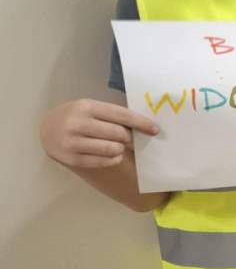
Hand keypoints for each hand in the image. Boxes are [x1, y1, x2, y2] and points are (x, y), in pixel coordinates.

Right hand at [40, 99, 157, 168]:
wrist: (48, 129)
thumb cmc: (78, 116)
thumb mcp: (91, 108)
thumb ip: (113, 115)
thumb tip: (144, 125)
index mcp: (87, 107)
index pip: (121, 115)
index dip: (141, 123)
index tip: (155, 130)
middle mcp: (78, 123)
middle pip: (119, 134)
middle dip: (130, 138)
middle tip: (131, 139)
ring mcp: (73, 142)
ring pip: (113, 149)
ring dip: (121, 149)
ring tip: (118, 146)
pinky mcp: (72, 159)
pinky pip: (104, 161)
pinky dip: (114, 158)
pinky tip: (113, 154)